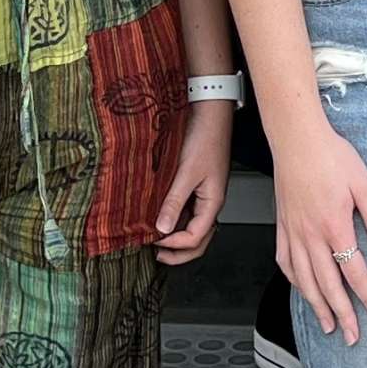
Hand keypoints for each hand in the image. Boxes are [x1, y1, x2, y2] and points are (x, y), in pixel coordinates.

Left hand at [152, 99, 232, 263]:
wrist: (210, 112)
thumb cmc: (205, 137)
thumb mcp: (186, 171)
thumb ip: (174, 201)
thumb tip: (162, 228)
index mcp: (213, 203)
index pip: (195, 238)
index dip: (175, 245)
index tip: (154, 241)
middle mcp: (209, 203)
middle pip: (198, 240)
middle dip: (178, 252)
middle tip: (156, 255)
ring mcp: (203, 195)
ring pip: (191, 227)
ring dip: (175, 237)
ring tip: (154, 239)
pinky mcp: (195, 185)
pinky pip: (186, 211)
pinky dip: (173, 219)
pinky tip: (158, 216)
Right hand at [270, 115, 366, 343]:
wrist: (296, 137)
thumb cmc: (331, 155)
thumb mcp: (364, 184)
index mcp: (335, 227)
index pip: (355, 273)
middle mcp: (311, 236)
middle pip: (328, 286)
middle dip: (342, 315)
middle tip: (352, 337)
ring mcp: (293, 232)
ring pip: (305, 280)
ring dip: (317, 306)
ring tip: (327, 325)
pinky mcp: (282, 225)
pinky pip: (286, 262)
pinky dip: (295, 281)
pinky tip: (302, 288)